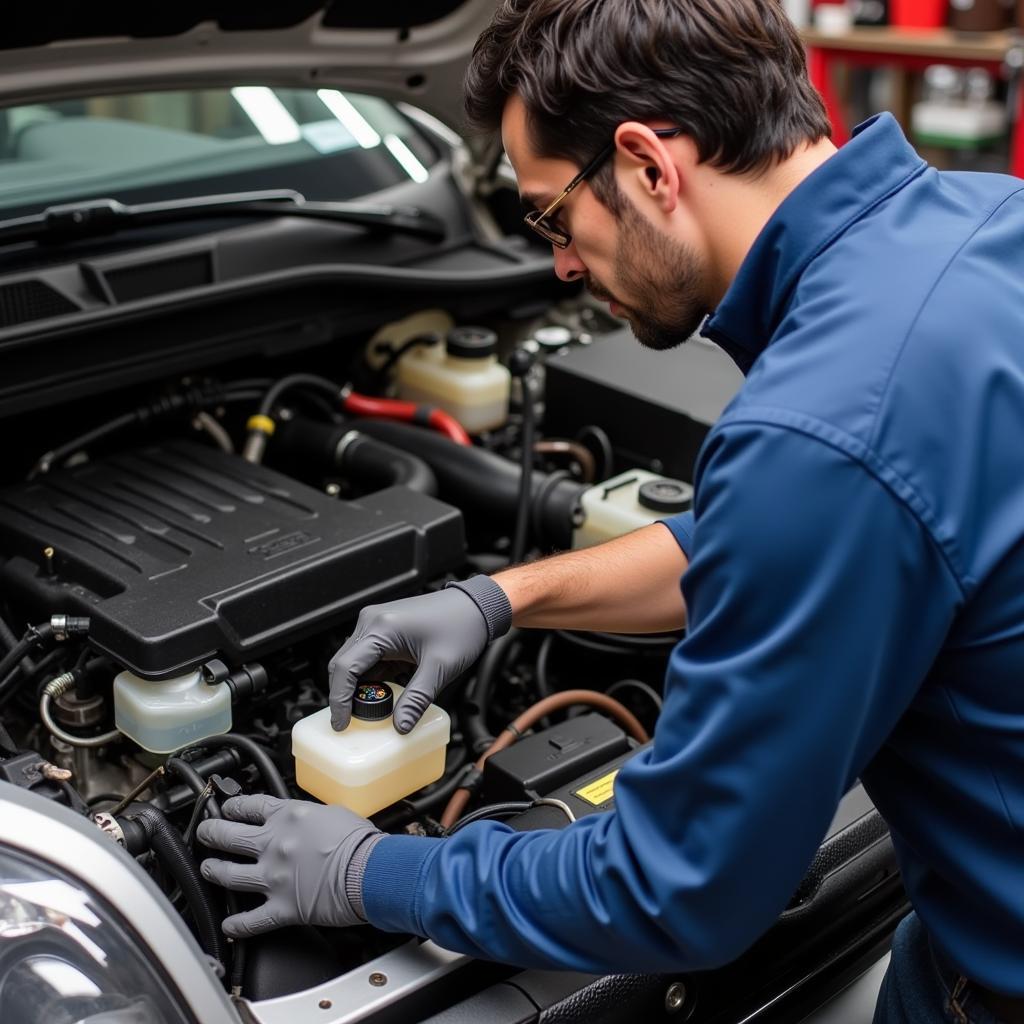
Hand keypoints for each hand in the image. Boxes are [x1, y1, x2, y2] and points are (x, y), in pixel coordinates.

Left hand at [198, 794, 381, 937]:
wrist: (371, 871)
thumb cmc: (360, 841)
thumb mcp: (333, 812)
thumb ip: (309, 816)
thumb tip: (302, 821)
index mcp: (288, 817)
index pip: (249, 807)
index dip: (231, 807)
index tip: (225, 808)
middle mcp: (274, 844)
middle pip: (228, 835)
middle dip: (210, 833)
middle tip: (204, 833)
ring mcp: (273, 877)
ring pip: (229, 874)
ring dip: (213, 871)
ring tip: (208, 869)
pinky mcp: (281, 907)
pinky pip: (250, 920)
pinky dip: (236, 925)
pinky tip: (228, 925)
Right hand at [328, 588, 489, 732]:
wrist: (476, 607)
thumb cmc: (461, 625)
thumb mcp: (439, 667)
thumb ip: (417, 699)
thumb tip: (400, 725)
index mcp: (381, 628)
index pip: (345, 667)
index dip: (339, 699)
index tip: (340, 722)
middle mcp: (373, 621)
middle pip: (343, 664)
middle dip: (346, 694)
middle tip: (354, 720)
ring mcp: (377, 623)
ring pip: (354, 662)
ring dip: (361, 686)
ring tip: (376, 708)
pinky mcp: (385, 629)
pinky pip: (369, 657)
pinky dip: (373, 677)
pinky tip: (386, 691)